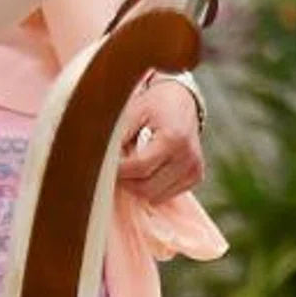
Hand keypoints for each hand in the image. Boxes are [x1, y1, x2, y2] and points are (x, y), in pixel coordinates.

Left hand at [117, 79, 204, 205]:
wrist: (181, 100)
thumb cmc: (153, 105)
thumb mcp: (133, 113)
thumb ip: (117, 138)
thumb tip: (99, 164)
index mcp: (173, 138)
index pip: (139, 168)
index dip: (118, 170)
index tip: (106, 163)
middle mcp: (188, 156)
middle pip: (146, 188)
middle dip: (127, 180)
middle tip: (120, 164)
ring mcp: (194, 168)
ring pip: (155, 196)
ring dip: (139, 185)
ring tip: (136, 164)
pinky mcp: (196, 176)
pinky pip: (165, 195)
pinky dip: (153, 187)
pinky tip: (151, 168)